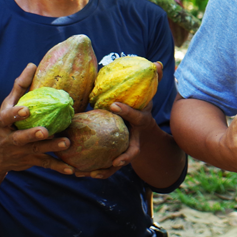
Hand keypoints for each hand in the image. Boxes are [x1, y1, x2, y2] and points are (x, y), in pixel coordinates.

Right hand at [0, 63, 73, 176]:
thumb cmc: (3, 125)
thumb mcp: (6, 107)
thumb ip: (19, 87)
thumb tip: (32, 64)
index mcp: (2, 124)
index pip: (6, 118)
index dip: (15, 114)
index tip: (25, 110)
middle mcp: (10, 140)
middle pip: (22, 137)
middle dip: (33, 135)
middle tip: (45, 131)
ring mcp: (20, 152)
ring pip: (37, 150)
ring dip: (52, 147)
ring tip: (67, 143)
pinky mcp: (30, 161)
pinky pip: (46, 164)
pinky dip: (58, 168)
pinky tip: (72, 170)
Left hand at [75, 62, 164, 178]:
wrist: (146, 131)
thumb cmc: (144, 108)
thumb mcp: (150, 94)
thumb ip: (155, 79)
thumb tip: (158, 63)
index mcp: (142, 120)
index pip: (136, 116)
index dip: (126, 110)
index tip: (113, 104)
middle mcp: (136, 138)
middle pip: (132, 151)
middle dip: (124, 157)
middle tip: (113, 159)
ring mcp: (127, 150)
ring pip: (117, 165)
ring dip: (104, 171)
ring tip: (87, 173)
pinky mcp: (117, 158)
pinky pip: (106, 168)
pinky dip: (95, 172)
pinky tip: (78, 173)